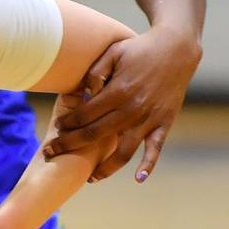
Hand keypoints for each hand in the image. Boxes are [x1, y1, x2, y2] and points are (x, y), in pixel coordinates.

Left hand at [43, 26, 200, 182]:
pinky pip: (155, 149)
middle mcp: (132, 109)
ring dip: (106, 167)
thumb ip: (94, 73)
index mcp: (117, 92)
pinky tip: (138, 179)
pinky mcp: (164, 123)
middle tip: (51, 153)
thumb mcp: (112, 53)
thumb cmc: (138, 49)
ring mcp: (149, 119)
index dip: (67, 124)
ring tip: (91, 177)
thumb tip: (83, 95)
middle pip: (95, 135)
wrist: (176, 49)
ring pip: (124, 150)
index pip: (84, 115)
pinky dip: (148, 165)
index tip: (56, 128)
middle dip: (70, 145)